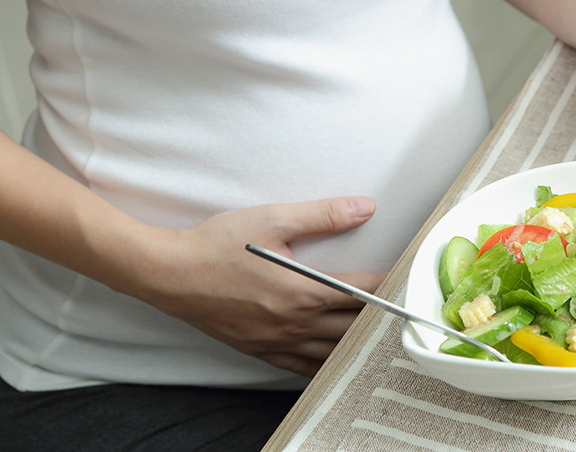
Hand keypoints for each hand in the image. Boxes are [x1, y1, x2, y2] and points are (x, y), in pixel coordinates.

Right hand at [140, 196, 383, 376]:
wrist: (169, 274)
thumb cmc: (217, 246)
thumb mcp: (273, 220)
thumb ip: (324, 215)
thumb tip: (365, 207)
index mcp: (304, 293)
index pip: (364, 292)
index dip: (390, 283)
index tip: (407, 277)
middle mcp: (295, 324)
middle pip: (355, 327)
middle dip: (380, 316)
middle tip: (399, 304)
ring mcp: (278, 343)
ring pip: (334, 352)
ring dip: (357, 341)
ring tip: (376, 329)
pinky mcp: (262, 352)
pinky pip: (306, 368)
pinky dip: (327, 360)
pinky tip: (336, 352)